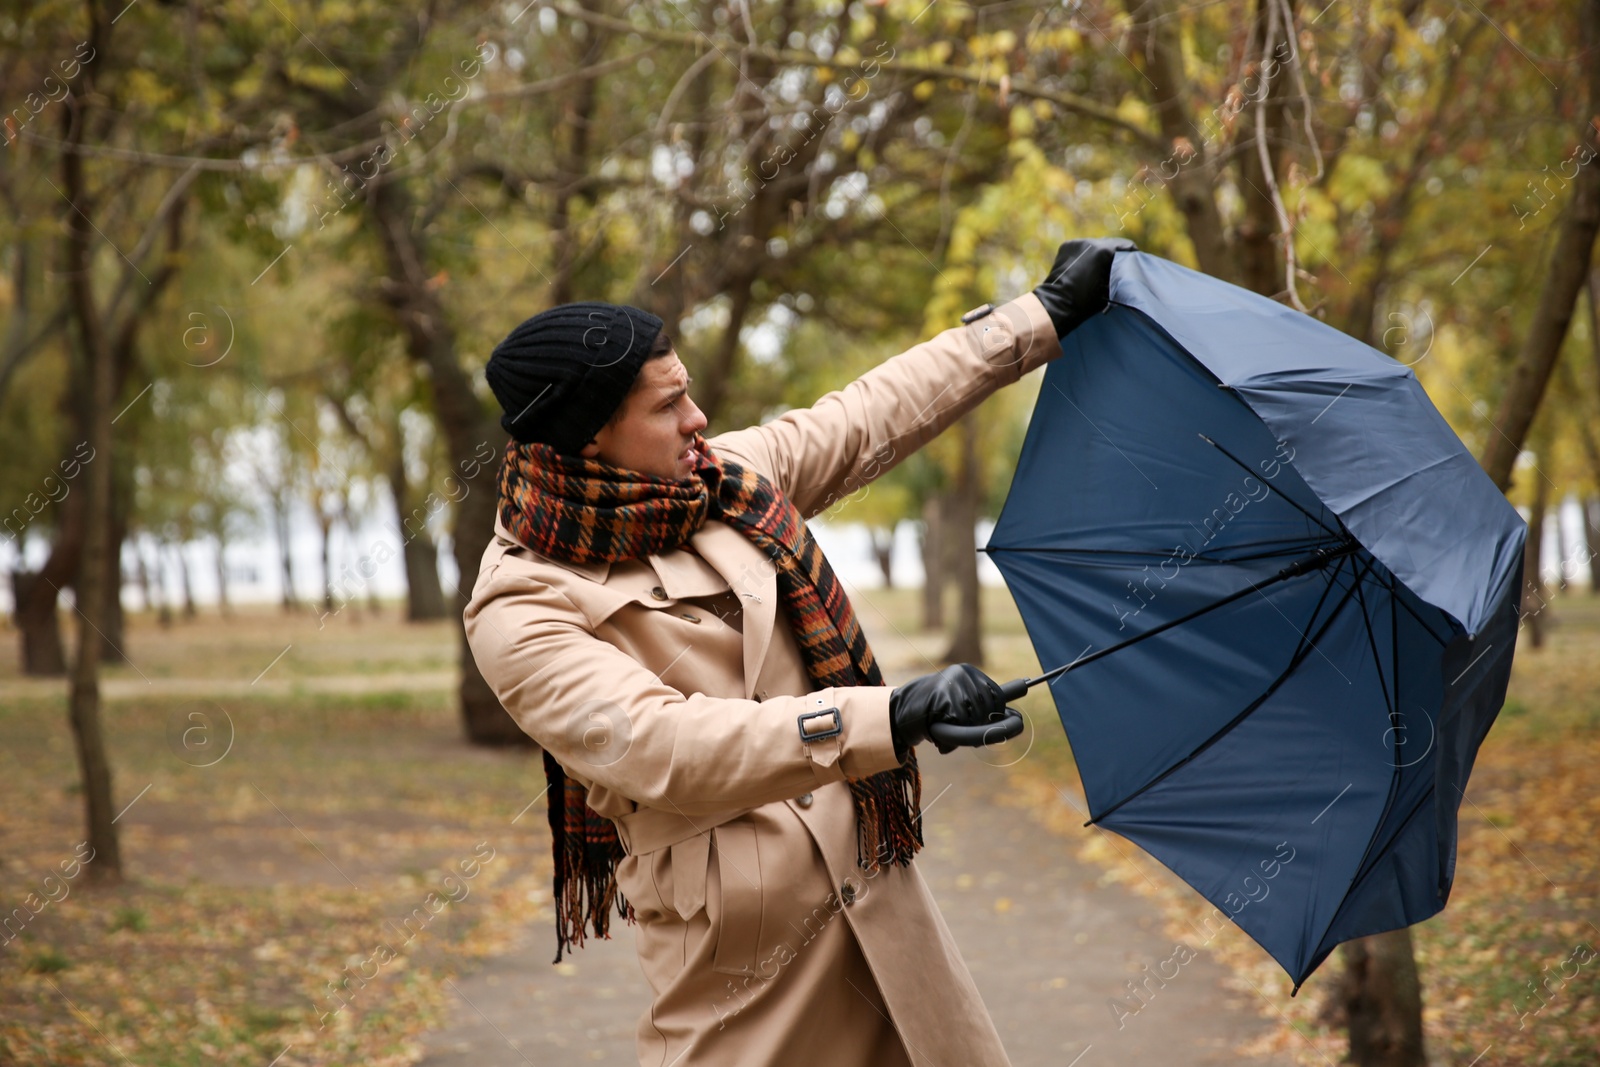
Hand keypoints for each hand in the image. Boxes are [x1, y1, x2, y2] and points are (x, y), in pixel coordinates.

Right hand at [890, 663, 1012, 758]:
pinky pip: (962, 724)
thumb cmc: (937, 710)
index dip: (997, 716)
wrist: (905, 708)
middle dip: (980, 726)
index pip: (999, 697)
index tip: (991, 723)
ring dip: (964, 730)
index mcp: (971, 672)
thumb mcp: (963, 704)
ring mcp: (956, 684)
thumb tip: (1019, 720)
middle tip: (961, 726)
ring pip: (977, 718)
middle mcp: (965, 673)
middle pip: (991, 709)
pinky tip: (939, 723)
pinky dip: (953, 731)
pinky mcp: (946, 697)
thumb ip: (986, 710)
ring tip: (946, 723)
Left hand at [1032, 237, 1137, 339]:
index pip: (1125, 245)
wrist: (1057, 305)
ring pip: (1095, 244)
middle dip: (1115, 254)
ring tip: (1104, 267)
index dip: (1132, 254)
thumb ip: (1119, 274)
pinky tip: (1088, 266)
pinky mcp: (1066, 246)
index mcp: (1102, 251)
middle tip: (1121, 265)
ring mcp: (1076, 243)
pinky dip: (1087, 254)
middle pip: (1110, 243)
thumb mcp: (1109, 289)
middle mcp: (1089, 242)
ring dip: (1101, 253)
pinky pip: (1082, 247)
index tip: (1135, 262)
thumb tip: (1124, 270)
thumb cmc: (1085, 302)